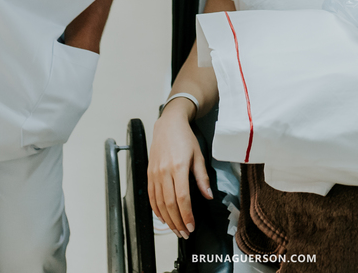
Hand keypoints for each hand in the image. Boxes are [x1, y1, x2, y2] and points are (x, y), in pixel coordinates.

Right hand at [148, 99, 212, 237]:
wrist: (168, 124)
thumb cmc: (185, 138)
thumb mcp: (198, 156)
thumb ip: (202, 177)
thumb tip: (208, 196)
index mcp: (178, 167)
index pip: (182, 198)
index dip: (186, 215)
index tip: (191, 226)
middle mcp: (164, 172)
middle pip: (169, 204)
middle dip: (177, 222)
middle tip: (185, 233)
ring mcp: (154, 173)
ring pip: (159, 203)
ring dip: (167, 219)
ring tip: (175, 230)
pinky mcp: (149, 174)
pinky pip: (151, 196)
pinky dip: (156, 209)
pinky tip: (163, 218)